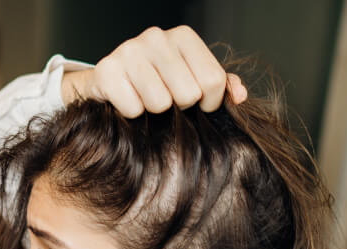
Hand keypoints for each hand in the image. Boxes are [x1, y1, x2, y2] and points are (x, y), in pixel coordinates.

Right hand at [61, 25, 247, 116]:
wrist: (109, 80)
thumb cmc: (157, 80)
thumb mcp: (192, 77)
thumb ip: (221, 85)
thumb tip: (239, 97)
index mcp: (182, 36)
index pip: (213, 81)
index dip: (209, 103)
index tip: (198, 104)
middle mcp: (156, 37)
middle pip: (188, 94)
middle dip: (179, 107)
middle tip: (167, 99)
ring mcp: (129, 52)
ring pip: (160, 104)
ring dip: (154, 111)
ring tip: (146, 98)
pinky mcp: (107, 71)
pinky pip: (133, 109)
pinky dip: (131, 113)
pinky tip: (128, 99)